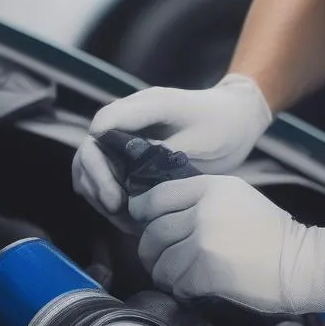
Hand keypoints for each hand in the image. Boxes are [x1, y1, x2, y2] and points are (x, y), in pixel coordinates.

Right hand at [72, 74, 271, 217]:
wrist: (236, 119)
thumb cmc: (220, 123)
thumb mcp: (196, 135)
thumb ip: (160, 150)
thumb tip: (128, 172)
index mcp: (141, 107)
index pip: (100, 130)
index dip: (97, 165)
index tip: (115, 198)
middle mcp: (127, 120)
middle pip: (89, 151)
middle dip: (96, 183)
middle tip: (117, 210)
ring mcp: (126, 137)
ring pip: (91, 166)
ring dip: (100, 194)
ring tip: (125, 218)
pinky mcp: (131, 155)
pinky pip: (107, 176)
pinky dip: (110, 197)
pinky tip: (130, 217)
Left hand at [128, 175, 324, 314]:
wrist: (301, 263)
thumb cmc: (273, 234)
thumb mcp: (238, 198)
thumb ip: (202, 199)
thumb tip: (163, 211)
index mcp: (211, 187)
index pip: (158, 195)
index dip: (142, 210)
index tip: (140, 220)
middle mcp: (203, 209)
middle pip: (154, 230)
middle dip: (151, 249)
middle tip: (157, 258)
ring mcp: (204, 240)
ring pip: (161, 260)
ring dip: (164, 273)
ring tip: (177, 277)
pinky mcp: (206, 270)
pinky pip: (176, 281)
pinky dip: (180, 289)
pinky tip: (192, 289)